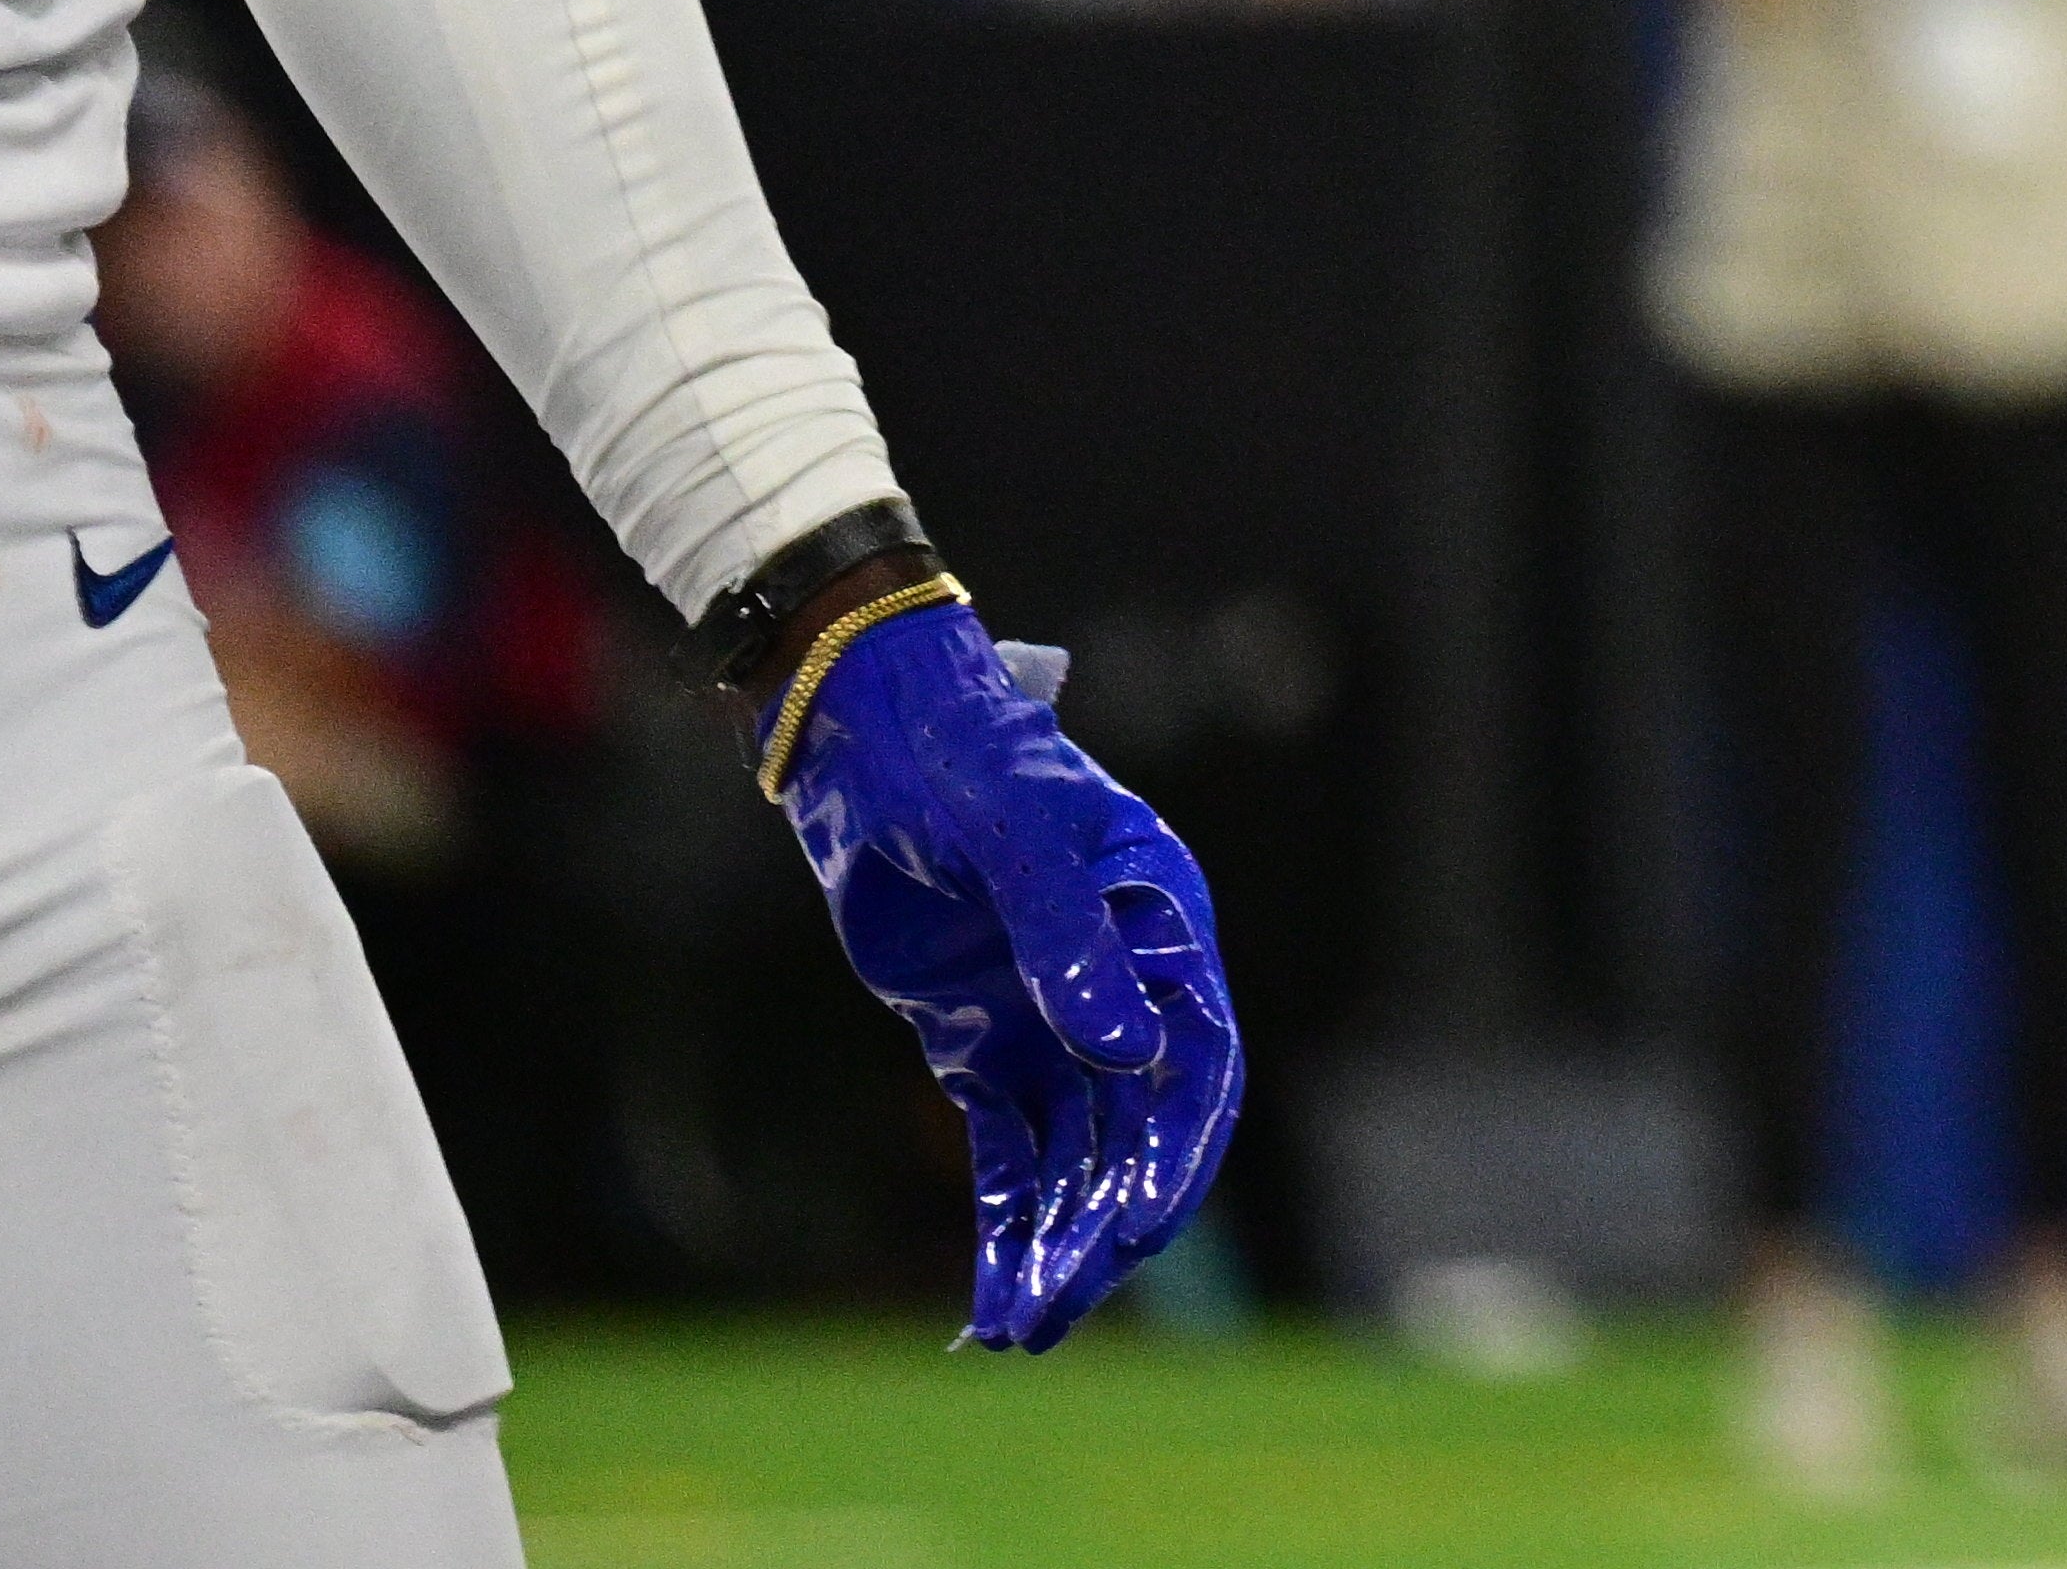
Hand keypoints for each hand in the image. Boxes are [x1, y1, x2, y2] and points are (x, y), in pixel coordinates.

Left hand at [769, 598, 1244, 1346]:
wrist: (867, 736)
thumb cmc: (960, 759)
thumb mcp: (1015, 836)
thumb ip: (1071, 940)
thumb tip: (1128, 1051)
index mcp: (1162, 924)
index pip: (1198, 1058)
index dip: (1175, 1148)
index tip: (1137, 1228)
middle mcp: (1123, 981)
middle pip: (1135, 1128)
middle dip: (1104, 1226)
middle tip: (1056, 1311)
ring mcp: (1052, 1016)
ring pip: (1075, 1156)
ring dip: (1055, 1242)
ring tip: (1019, 1330)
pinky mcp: (983, 1040)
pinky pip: (1008, 1150)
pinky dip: (1005, 1222)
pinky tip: (990, 1296)